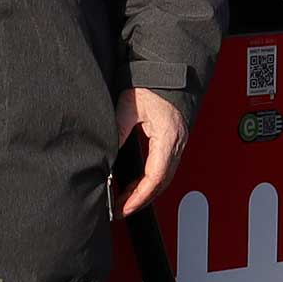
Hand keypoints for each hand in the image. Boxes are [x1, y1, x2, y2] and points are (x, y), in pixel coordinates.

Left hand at [115, 86, 188, 214]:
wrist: (162, 70)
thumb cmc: (149, 84)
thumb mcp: (127, 108)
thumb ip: (117, 134)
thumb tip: (105, 160)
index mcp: (168, 137)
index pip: (155, 177)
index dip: (139, 197)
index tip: (123, 208)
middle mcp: (177, 143)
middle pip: (161, 183)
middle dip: (141, 200)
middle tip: (120, 210)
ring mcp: (177, 143)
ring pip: (164, 178)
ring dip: (145, 192)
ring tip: (125, 201)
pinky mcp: (172, 142)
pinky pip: (163, 168)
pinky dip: (149, 181)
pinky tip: (135, 185)